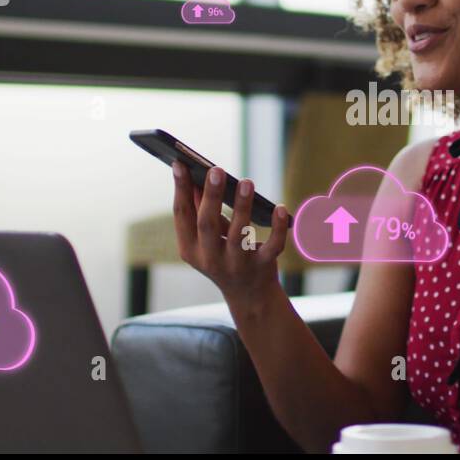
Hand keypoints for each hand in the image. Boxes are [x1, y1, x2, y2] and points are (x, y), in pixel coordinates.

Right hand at [171, 161, 289, 306]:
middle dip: (210, 196)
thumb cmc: (224, 257)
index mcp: (190, 249)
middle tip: (215, 169)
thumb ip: (202, 211)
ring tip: (246, 182)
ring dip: (242, 206)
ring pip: (239, 235)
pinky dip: (276, 227)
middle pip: (207, 224)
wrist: (249, 296)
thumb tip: (198, 177)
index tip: (180, 163)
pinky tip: (279, 207)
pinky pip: (272, 246)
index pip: (182, 215)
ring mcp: (237, 265)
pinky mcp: (262, 266)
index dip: (180, 189)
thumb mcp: (207, 239)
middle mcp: (210, 259)